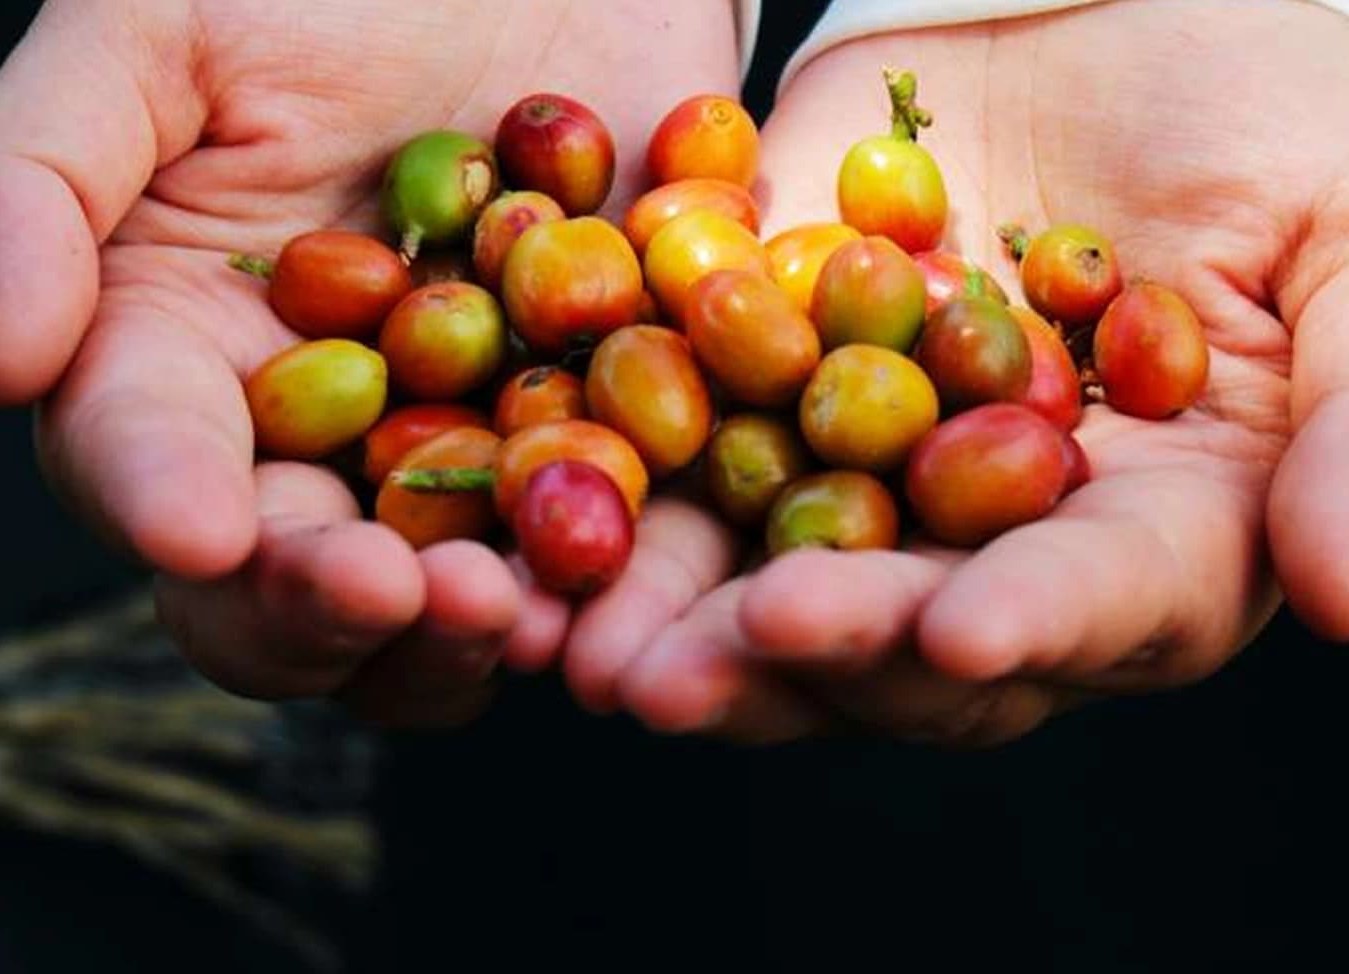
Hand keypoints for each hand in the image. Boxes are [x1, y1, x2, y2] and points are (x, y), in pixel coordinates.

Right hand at [0, 0, 740, 723]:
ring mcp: (460, 451)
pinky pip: (598, 536)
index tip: (204, 531)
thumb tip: (2, 362)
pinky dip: (610, 576)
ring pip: (441, 599)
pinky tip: (620, 593)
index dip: (167, 504)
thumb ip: (38, 181)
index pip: (151, 461)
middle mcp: (316, 440)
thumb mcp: (151, 37)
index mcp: (184, 361)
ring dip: (465, 633)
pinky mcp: (589, 440)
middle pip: (292, 578)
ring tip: (512, 618)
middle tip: (384, 591)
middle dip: (326, 606)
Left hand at [559, 0, 1348, 744]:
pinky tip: (527, 489)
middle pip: (898, 624)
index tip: (960, 634)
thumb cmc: (1301, 120)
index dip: (1035, 624)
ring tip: (572, 643)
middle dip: (801, 650)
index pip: (1097, 603)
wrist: (1148, 5)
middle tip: (684, 680)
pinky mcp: (764, 356)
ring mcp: (865, 448)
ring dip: (665, 604)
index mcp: (1151, 529)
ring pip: (763, 556)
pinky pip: (677, 419)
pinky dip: (604, 456)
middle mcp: (988, 525)